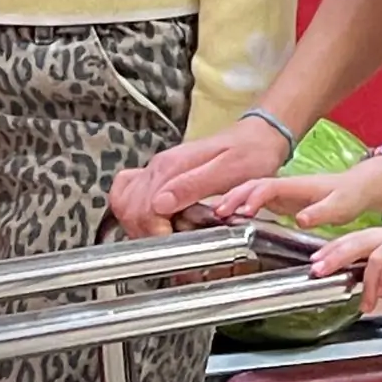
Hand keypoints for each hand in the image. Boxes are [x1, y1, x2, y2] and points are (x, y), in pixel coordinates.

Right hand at [109, 118, 290, 238]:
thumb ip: (193, 186)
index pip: (144, 207)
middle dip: (145, 232)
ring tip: (163, 237)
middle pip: (129, 207)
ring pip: (124, 202)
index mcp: (173, 166)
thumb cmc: (250, 154)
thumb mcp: (230, 171)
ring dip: (137, 225)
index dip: (155, 231)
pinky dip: (132, 211)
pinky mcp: (161, 174)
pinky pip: (129, 191)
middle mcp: (159, 166)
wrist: (257, 137)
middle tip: (170, 245)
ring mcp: (157, 170)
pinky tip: (151, 222)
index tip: (173, 243)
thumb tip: (159, 204)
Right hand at [215, 156, 381, 230]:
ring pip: (252, 191)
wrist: (359, 187)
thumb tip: (300, 219)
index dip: (253, 196)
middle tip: (217, 212)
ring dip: (234, 199)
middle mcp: (286, 186)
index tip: (241, 210)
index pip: (269, 186)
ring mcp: (283, 192)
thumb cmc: (350, 196)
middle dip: (234, 195)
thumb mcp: (340, 206)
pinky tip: (231, 216)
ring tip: (217, 214)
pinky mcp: (282, 201)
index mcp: (297, 185)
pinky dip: (242, 205)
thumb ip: (321, 212)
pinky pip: (257, 200)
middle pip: (254, 185)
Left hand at [311, 224, 381, 313]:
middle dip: (335, 252)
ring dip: (359, 271)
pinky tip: (379, 292)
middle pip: (361, 237)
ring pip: (376, 247)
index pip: (363, 239)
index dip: (338, 249)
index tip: (319, 263)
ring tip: (350, 292)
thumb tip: (378, 298)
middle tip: (315, 269)